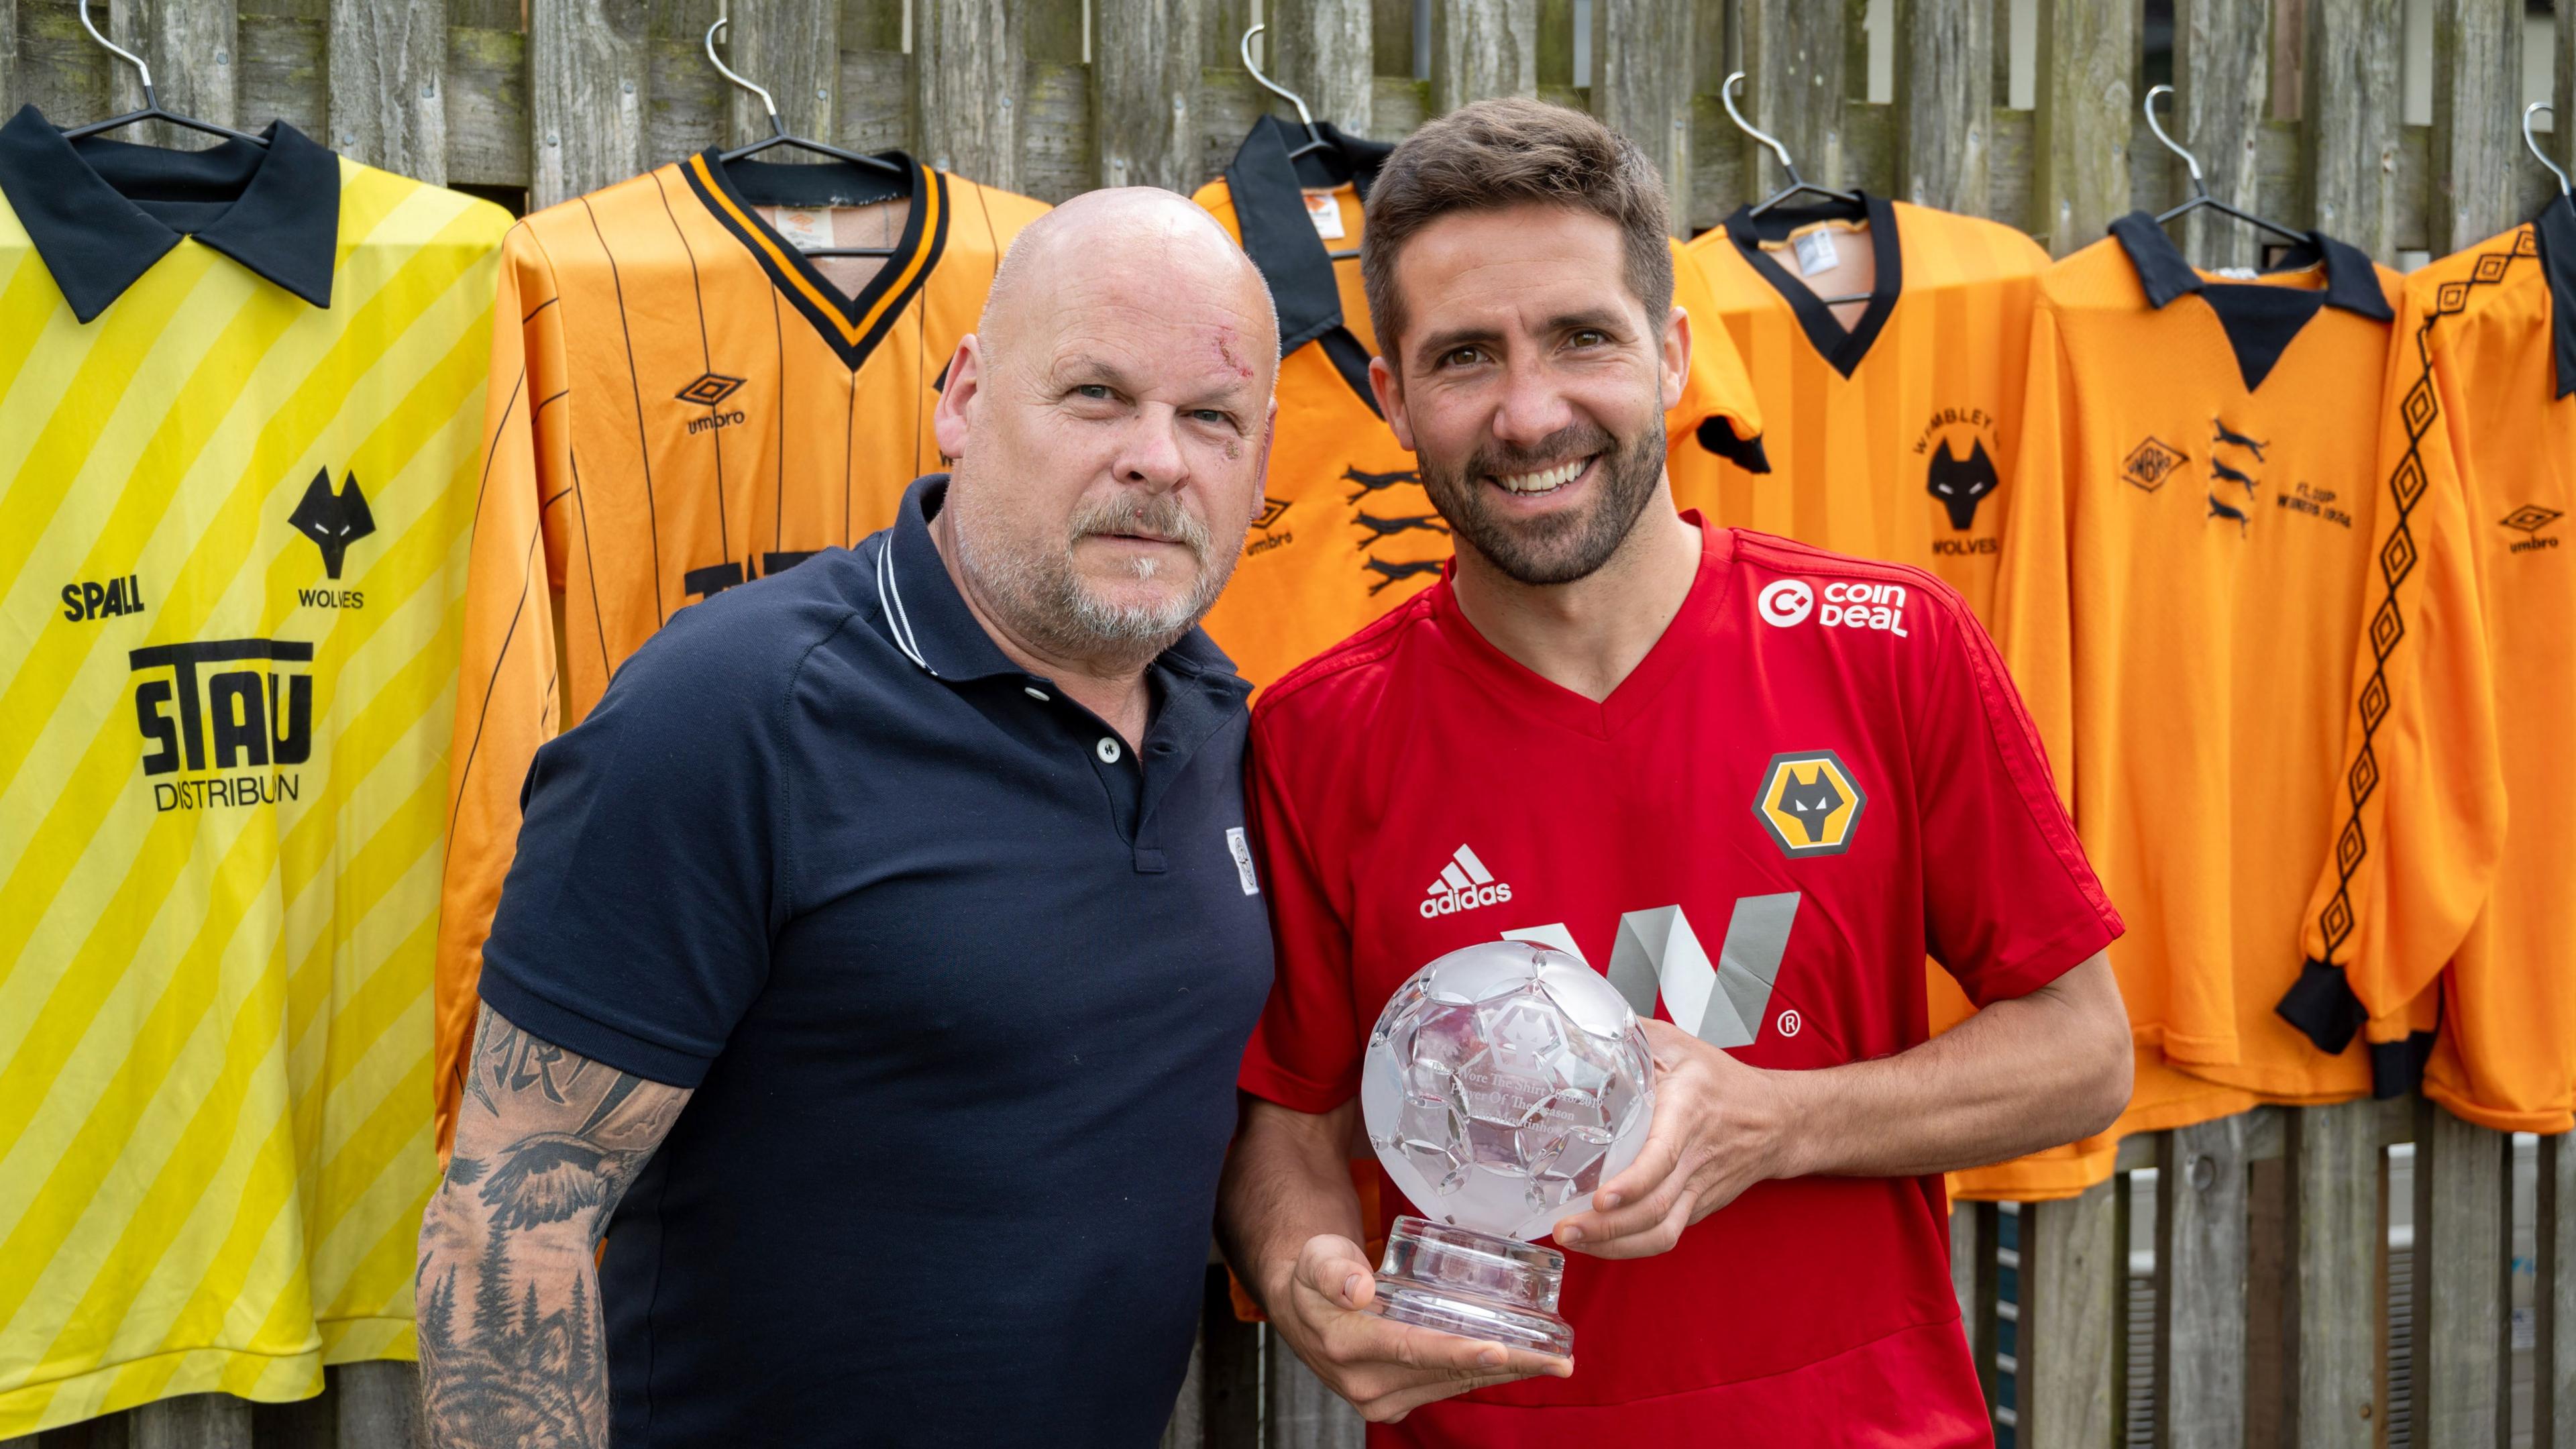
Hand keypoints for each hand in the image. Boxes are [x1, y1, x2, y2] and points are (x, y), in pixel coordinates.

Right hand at [1266, 1232, 1571, 1421]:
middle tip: (1557, 1360)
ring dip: (1506, 1375)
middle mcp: (1366, 1382)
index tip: (1500, 1348)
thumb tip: (1358, 1288)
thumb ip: (1333, 1269)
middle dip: (1507, 1366)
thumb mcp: (1315, 1258)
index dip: (1458, 1351)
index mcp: (1348, 1345)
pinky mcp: (1395, 1398)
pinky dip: (1484, 1375)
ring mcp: (1381, 1396)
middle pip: (1447, 1372)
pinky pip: (1448, 1386)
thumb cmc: (1313, 1274)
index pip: (1413, 1349)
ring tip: (1552, 1362)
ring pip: (1454, 1383)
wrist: (1300, 1305)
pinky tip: (1519, 1365)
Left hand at [1550, 1018, 1797, 1259]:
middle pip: (1654, 1208)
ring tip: (1574, 1241)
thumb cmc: (1724, 1082)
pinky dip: (1629, 1246)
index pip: (1662, 1156)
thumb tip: (1580, 1020)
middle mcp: (1694, 1158)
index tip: (1601, 1197)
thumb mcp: (1680, 1045)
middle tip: (1565, 1228)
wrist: (1780, 1121)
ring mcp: (1697, 1189)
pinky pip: (1664, 1236)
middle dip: (1607, 1227)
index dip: (1631, 1183)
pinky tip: (1596, 1243)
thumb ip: (1633, 1034)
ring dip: (1614, 1244)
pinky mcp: (1697, 1208)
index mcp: (1688, 1112)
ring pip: (1660, 1232)